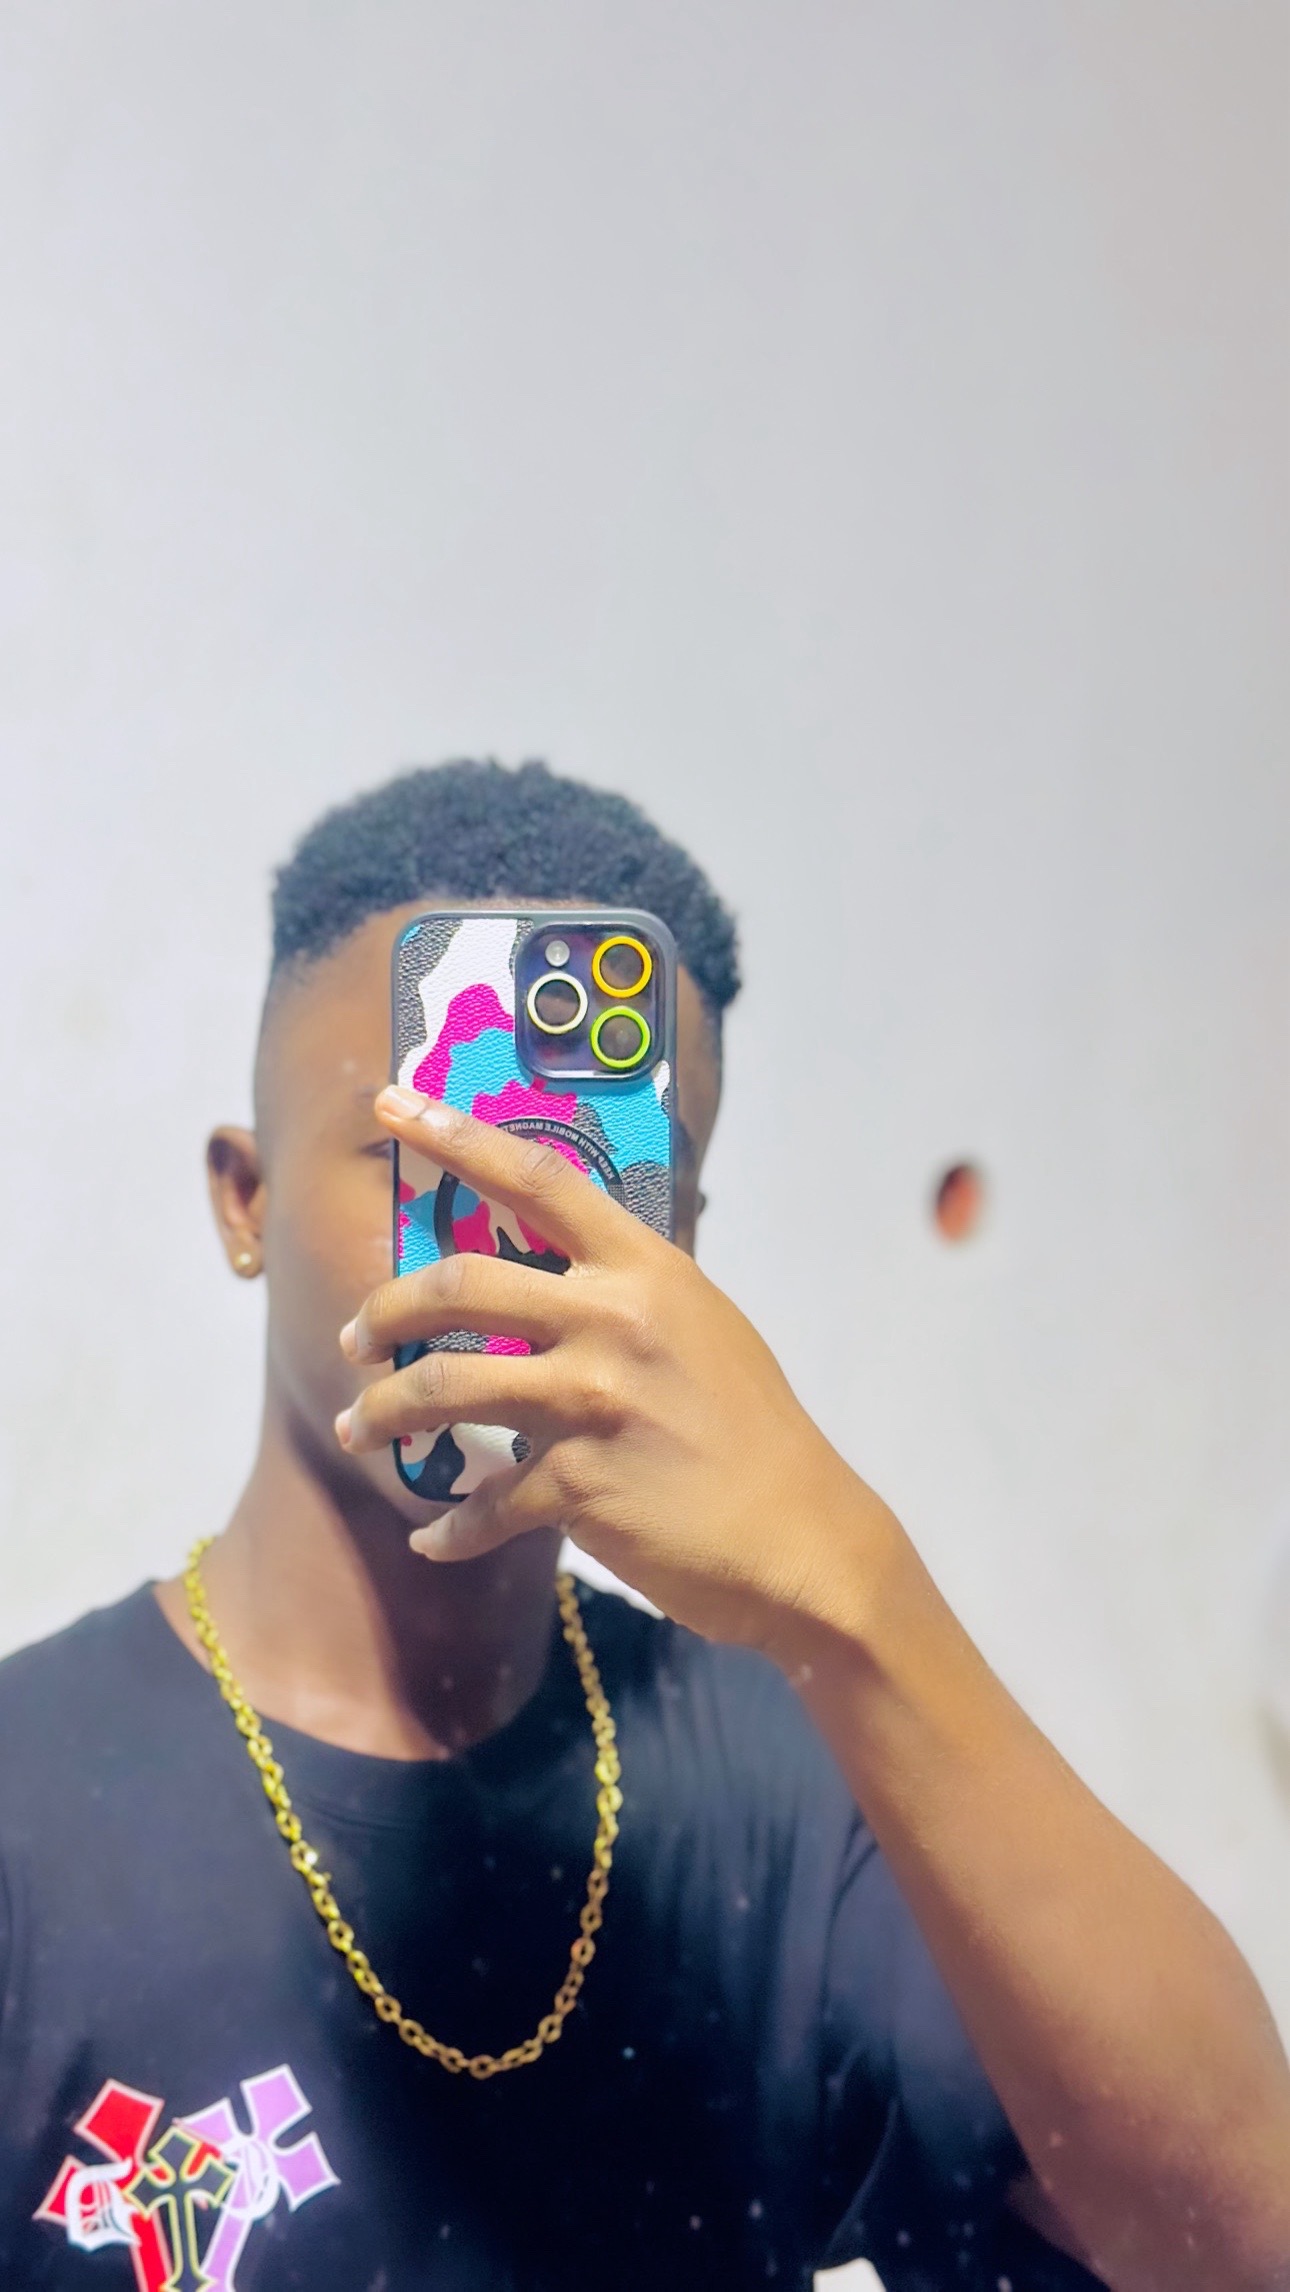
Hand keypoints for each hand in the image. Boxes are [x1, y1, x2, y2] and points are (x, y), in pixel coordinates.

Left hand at [336, 1086, 889, 1653]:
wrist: (799, 1536)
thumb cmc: (747, 1428)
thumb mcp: (697, 1326)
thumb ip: (623, 1293)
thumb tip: (546, 1279)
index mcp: (644, 1267)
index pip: (537, 1177)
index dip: (456, 1134)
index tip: (391, 1103)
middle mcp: (614, 1318)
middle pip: (459, 1284)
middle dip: (384, 1310)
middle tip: (355, 1335)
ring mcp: (595, 1399)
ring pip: (446, 1388)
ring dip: (385, 1412)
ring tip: (360, 1428)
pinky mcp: (581, 1482)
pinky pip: (486, 1500)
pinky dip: (452, 1526)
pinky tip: (435, 1539)